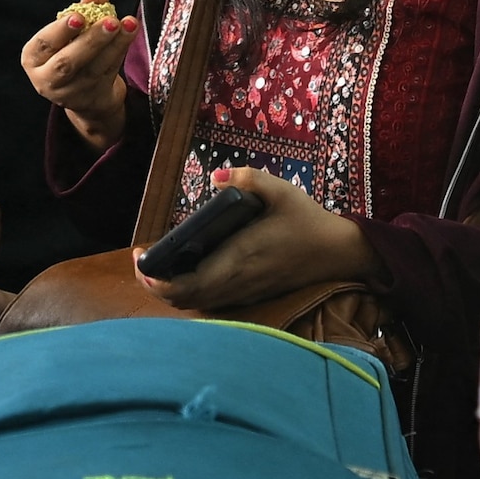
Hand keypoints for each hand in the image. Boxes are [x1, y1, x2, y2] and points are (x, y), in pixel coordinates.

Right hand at [23, 0, 134, 147]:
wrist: (84, 93)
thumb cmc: (71, 51)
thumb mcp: (70, 32)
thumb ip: (82, 9)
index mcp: (33, 58)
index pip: (43, 44)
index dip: (60, 30)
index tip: (79, 17)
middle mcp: (47, 80)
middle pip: (67, 62)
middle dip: (90, 41)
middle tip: (111, 21)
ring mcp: (71, 93)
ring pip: (93, 69)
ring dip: (113, 45)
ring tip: (129, 24)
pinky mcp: (93, 98)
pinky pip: (108, 72)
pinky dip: (120, 51)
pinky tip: (130, 33)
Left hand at [154, 166, 370, 314]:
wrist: (339, 252)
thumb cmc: (307, 220)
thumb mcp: (282, 191)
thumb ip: (248, 178)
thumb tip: (216, 174)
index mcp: (239, 258)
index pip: (189, 284)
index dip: (158, 281)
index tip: (140, 260)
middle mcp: (238, 281)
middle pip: (185, 300)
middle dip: (156, 287)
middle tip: (142, 263)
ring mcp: (244, 292)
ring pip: (197, 304)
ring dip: (173, 292)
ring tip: (157, 267)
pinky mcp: (251, 294)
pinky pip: (212, 302)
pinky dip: (191, 293)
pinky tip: (186, 272)